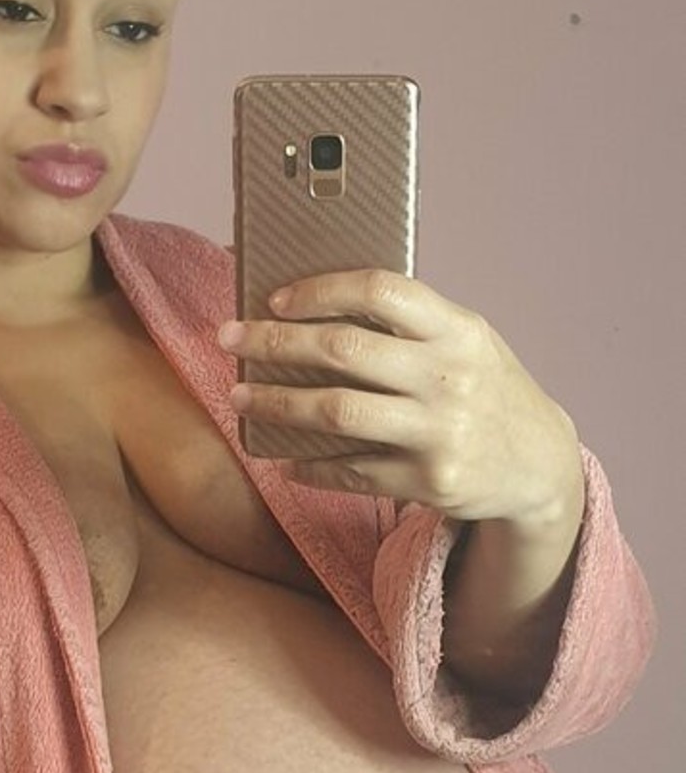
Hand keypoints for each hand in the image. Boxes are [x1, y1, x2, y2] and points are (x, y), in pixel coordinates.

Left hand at [220, 269, 583, 524]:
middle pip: (344, 351)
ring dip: (278, 405)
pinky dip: (310, 465)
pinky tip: (284, 456)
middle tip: (231, 339)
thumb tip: (314, 306)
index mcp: (458, 329)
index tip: (275, 298)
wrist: (540, 463)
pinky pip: (352, 472)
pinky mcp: (429, 482)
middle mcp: (449, 378)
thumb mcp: (466, 340)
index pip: (380, 291)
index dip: (320, 290)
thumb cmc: (486, 388)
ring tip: (242, 398)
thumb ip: (408, 323)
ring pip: (337, 413)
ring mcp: (439, 433)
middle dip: (275, 343)